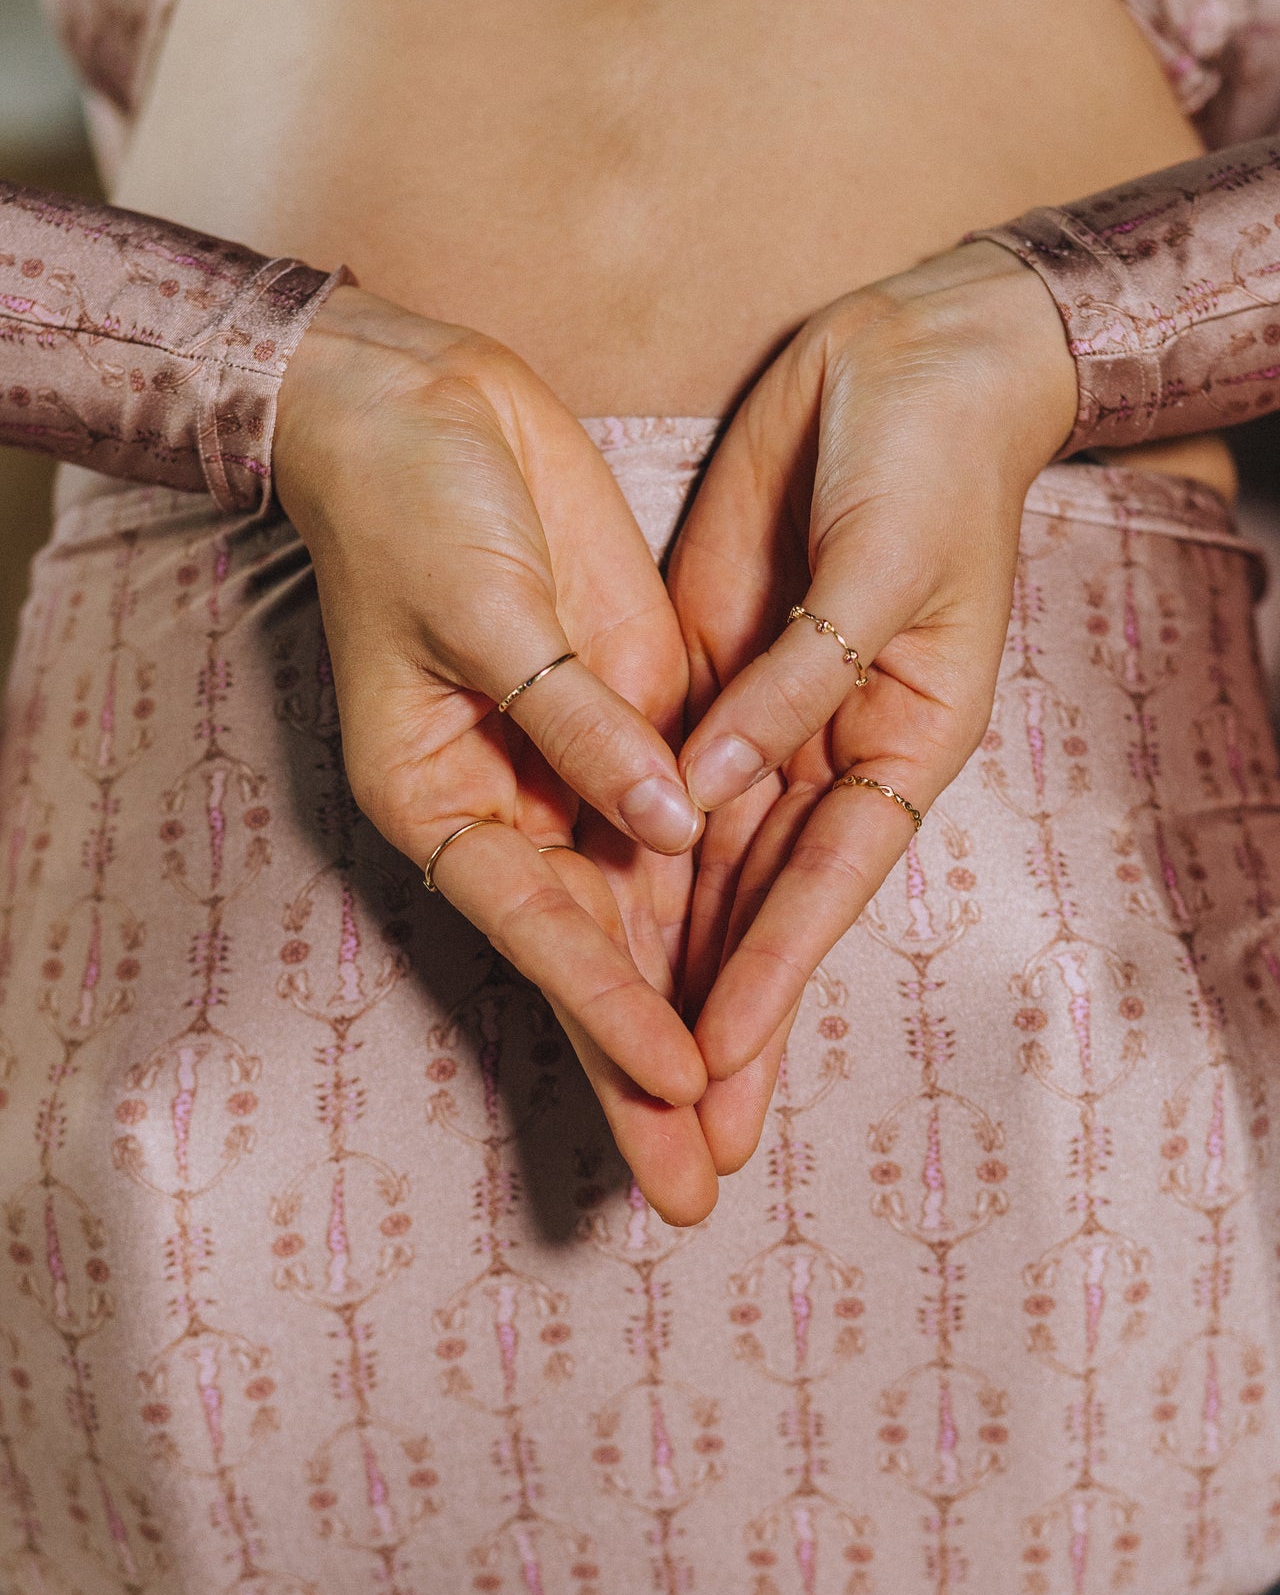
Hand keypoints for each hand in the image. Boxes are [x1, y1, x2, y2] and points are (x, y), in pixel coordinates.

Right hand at [275, 284, 714, 1221]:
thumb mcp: (479, 605)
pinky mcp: (628, 717)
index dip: (609, 1008)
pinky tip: (750, 979)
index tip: (678, 1083)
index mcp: (440, 797)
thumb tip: (665, 828)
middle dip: (643, 1074)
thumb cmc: (412, 501)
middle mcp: (510, 805)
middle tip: (692, 1191)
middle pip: (590, 959)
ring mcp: (576, 767)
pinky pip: (677, 831)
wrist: (418, 403)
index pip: (539, 926)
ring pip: (640, 917)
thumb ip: (573, 719)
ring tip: (731, 1122)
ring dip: (689, 1014)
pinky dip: (710, 912)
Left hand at [668, 242, 1076, 1170]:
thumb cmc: (928, 459)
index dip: (769, 978)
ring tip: (636, 1090)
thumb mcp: (878, 566)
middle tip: (682, 1156)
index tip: (711, 1065)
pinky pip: (666, 792)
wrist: (904, 361)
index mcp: (902, 742)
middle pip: (765, 917)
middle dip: (722, 1032)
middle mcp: (829, 757)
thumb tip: (702, 793)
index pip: (824, 885)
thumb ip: (794, 683)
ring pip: (707, 876)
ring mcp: (764, 725)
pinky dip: (640, 871)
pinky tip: (608, 945)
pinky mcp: (708, 680)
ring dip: (673, 979)